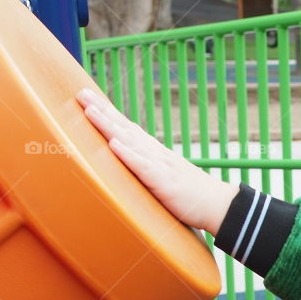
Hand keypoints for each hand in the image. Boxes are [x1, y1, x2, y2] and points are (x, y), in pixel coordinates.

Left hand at [76, 88, 236, 234]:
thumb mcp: (167, 177)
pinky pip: (143, 166)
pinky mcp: (164, 182)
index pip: (128, 128)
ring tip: (90, 111)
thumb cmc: (193, 195)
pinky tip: (114, 143)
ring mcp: (160, 165)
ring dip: (109, 125)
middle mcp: (155, 153)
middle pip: (125, 127)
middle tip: (81, 93)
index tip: (90, 98)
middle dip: (102, 110)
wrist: (219, 205)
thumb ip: (149, 168)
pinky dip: (128, 154)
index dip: (109, 112)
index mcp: (155, 153)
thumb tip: (132, 163)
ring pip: (130, 141)